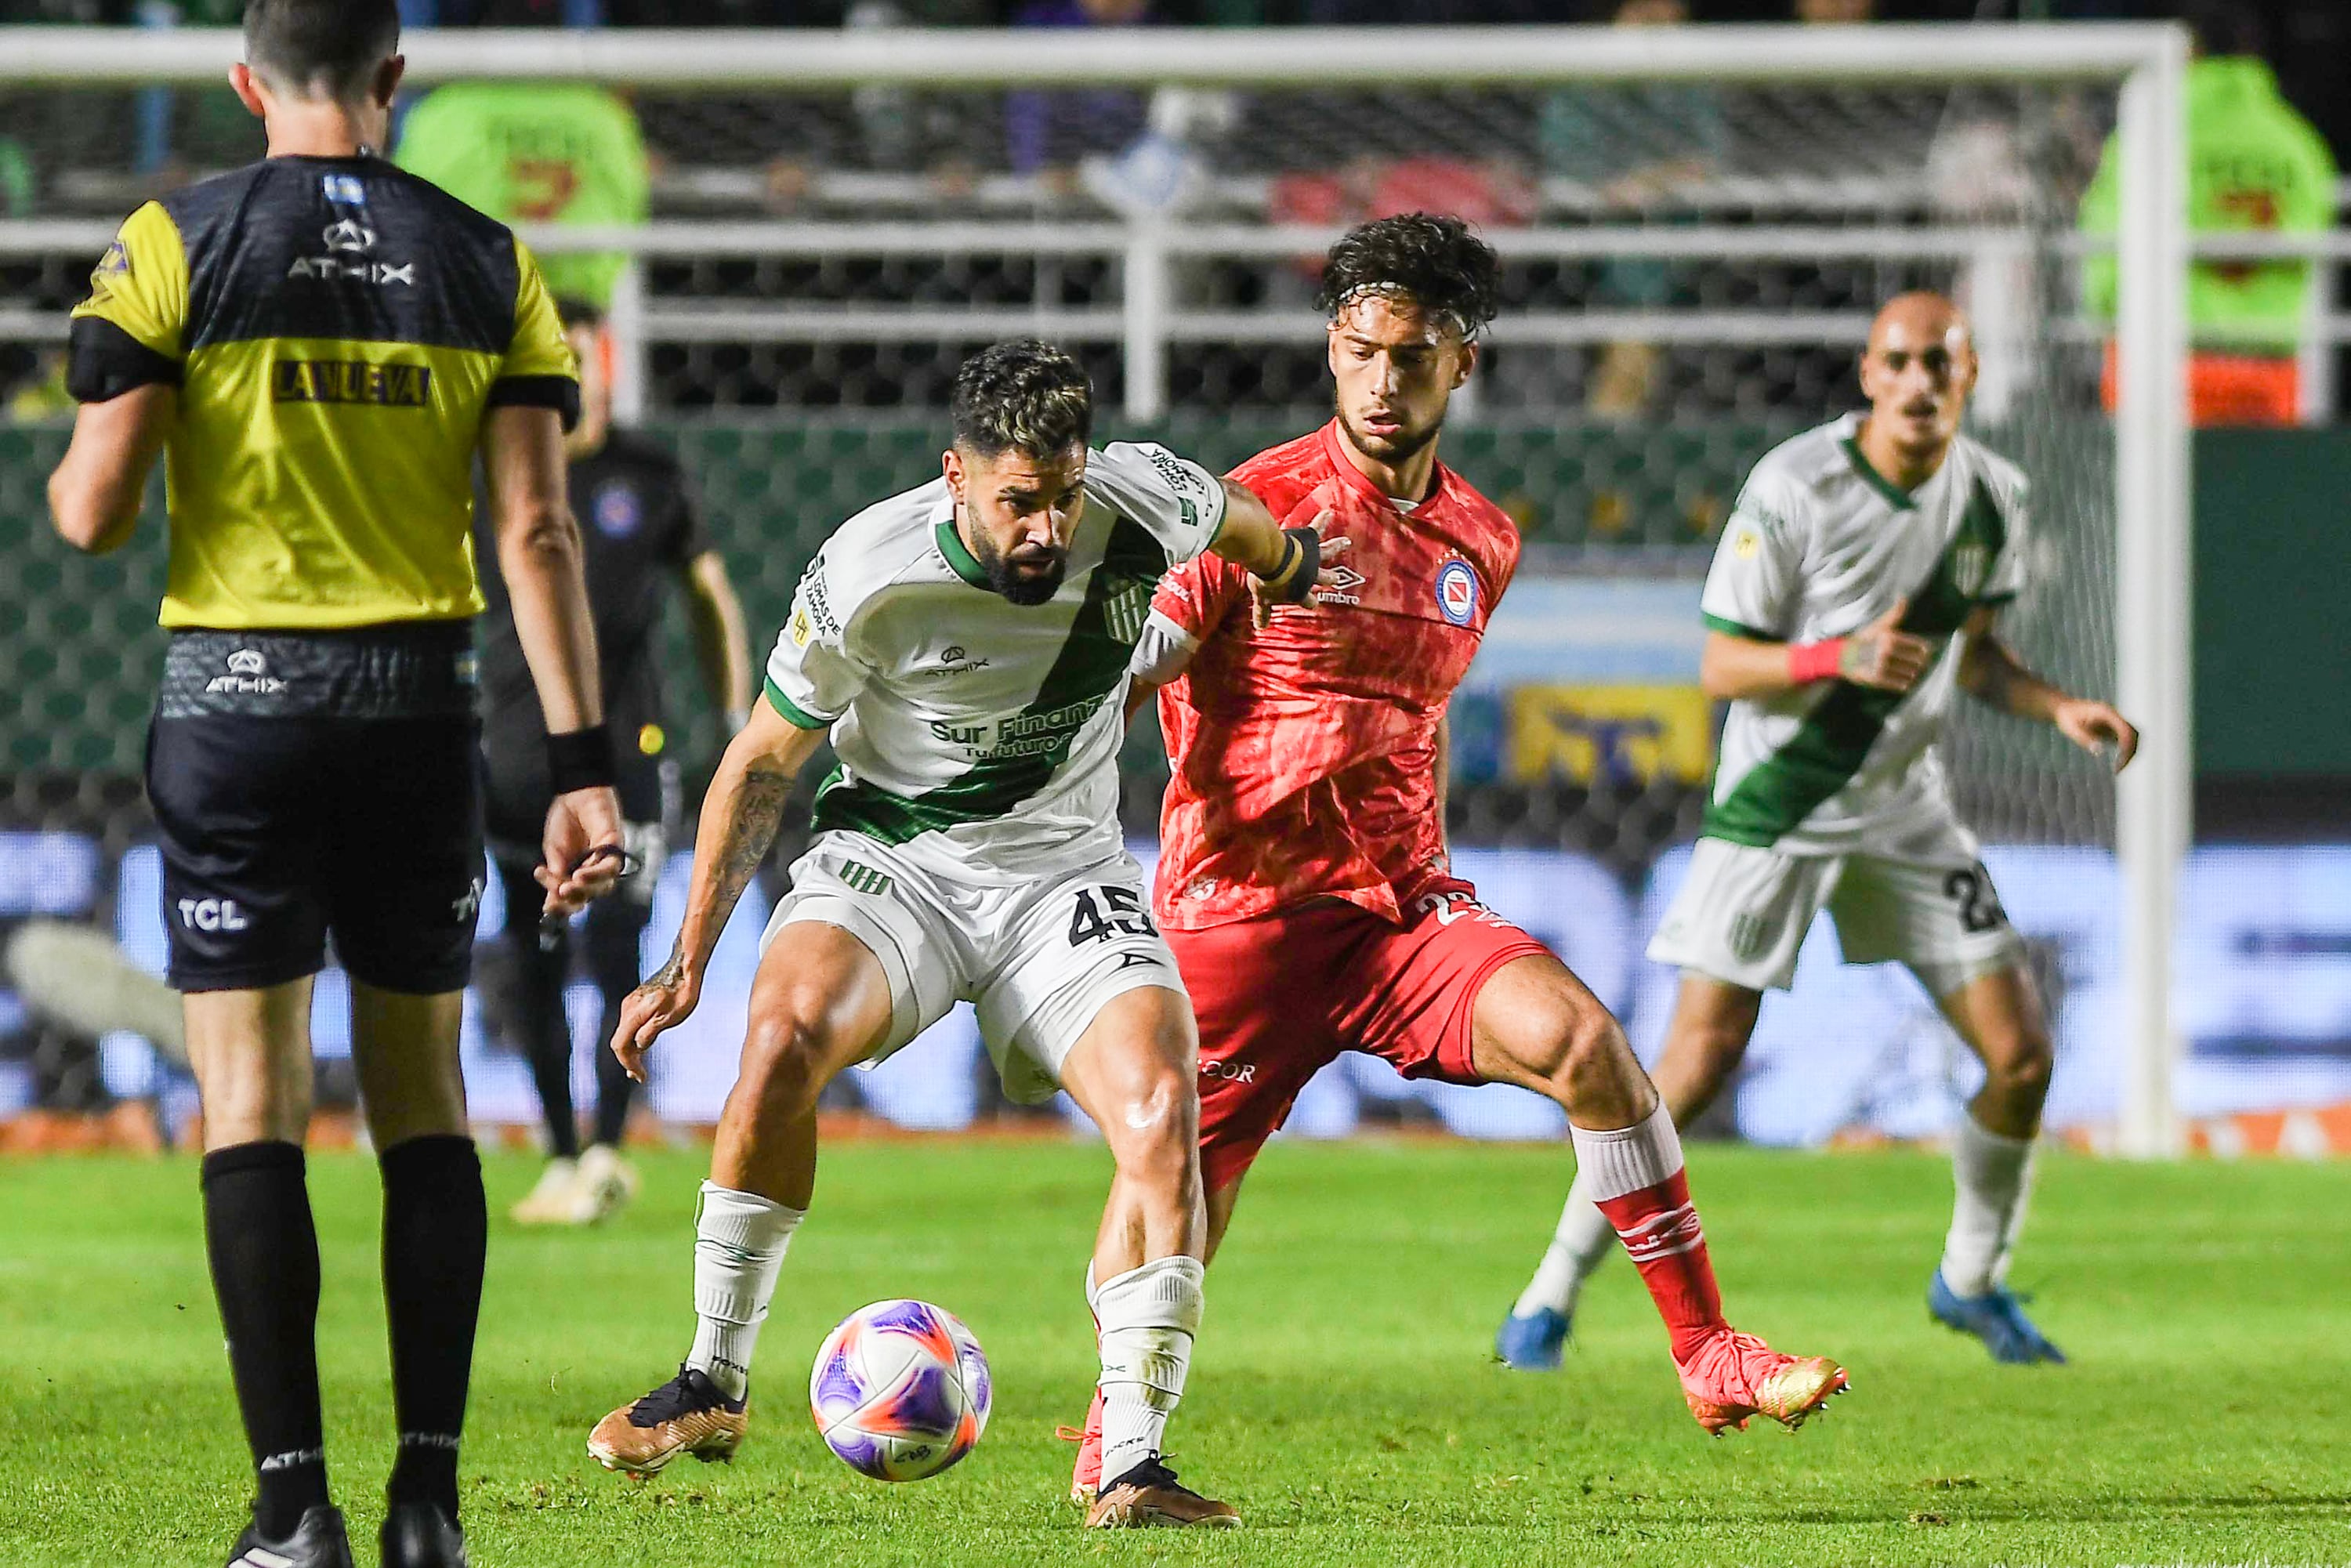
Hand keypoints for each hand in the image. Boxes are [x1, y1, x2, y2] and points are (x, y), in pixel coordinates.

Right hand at [536, 784, 625, 917]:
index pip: (569, 898)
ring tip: (566, 887)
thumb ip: (555, 870)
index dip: (560, 906)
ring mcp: (605, 862)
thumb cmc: (564, 820)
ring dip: (582, 890)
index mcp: (573, 875)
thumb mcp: (553, 849)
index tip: (547, 908)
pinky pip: (610, 868)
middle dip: (570, 900)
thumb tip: (556, 892)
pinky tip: (579, 875)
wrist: (574, 794)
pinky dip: (595, 875)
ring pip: (600, 888)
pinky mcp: (615, 849)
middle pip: (586, 897)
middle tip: (556, 896)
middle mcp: (592, 873)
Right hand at [609, 948, 700, 1084]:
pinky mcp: (638, 1001)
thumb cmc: (681, 992)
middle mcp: (627, 1008)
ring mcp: (631, 1003)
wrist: (684, 967)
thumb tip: (639, 1046)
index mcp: (633, 1014)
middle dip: (628, 1060)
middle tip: (640, 1076)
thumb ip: (650, 1032)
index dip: (628, 1064)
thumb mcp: (670, 1017)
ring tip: (639, 1067)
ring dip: (631, 1050)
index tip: (640, 1076)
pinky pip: (630, 1024)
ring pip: (624, 1032)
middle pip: (620, 1041)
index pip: (620, 1046)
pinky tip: (642, 1045)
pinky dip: (633, 1038)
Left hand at [1250, 517, 1350, 629]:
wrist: (1270, 558)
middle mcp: (1310, 574)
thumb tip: (1260, 628)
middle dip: (1330, 578)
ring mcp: (1312, 557)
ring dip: (1337, 546)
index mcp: (1300, 590)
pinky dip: (1323, 520)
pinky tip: (1329, 513)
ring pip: (1328, 552)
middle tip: (1336, 578)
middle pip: (1324, 577)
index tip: (1313, 603)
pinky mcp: (1308, 541)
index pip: (1308, 599)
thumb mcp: (1262, 598)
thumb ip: (1262, 612)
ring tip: (1346, 542)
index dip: (1309, 601)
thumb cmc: (1266, 580)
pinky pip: (1318, 529)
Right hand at [1838, 598, 1932, 691]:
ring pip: (1907, 672)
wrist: (1843, 656)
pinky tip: (1906, 684)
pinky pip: (1896, 683)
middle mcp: (1886, 651)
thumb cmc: (1864, 639)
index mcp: (1890, 637)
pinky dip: (1903, 684)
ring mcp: (1881, 665)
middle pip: (1914, 660)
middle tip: (1922, 664)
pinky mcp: (1877, 678)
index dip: (1924, 649)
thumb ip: (1895, 613)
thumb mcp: (1879, 625)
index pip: (1916, 644)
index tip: (1929, 651)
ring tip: (1914, 673)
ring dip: (1912, 673)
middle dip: (1919, 663)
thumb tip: (1903, 596)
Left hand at [2054, 697, 2139, 771]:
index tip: (2120, 760)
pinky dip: (2125, 752)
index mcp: (2107, 713)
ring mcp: (2115, 722)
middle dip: (2131, 751)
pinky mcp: (2113, 728)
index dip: (2126, 745)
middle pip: (2133, 734)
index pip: (2125, 729)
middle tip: (2120, 768)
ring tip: (2119, 768)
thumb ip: (2085, 738)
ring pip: (2132, 738)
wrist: (2063, 709)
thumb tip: (2099, 751)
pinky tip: (2117, 764)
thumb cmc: (2066, 717)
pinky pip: (2125, 740)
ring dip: (2130, 752)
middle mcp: (2114, 716)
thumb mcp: (2071, 728)